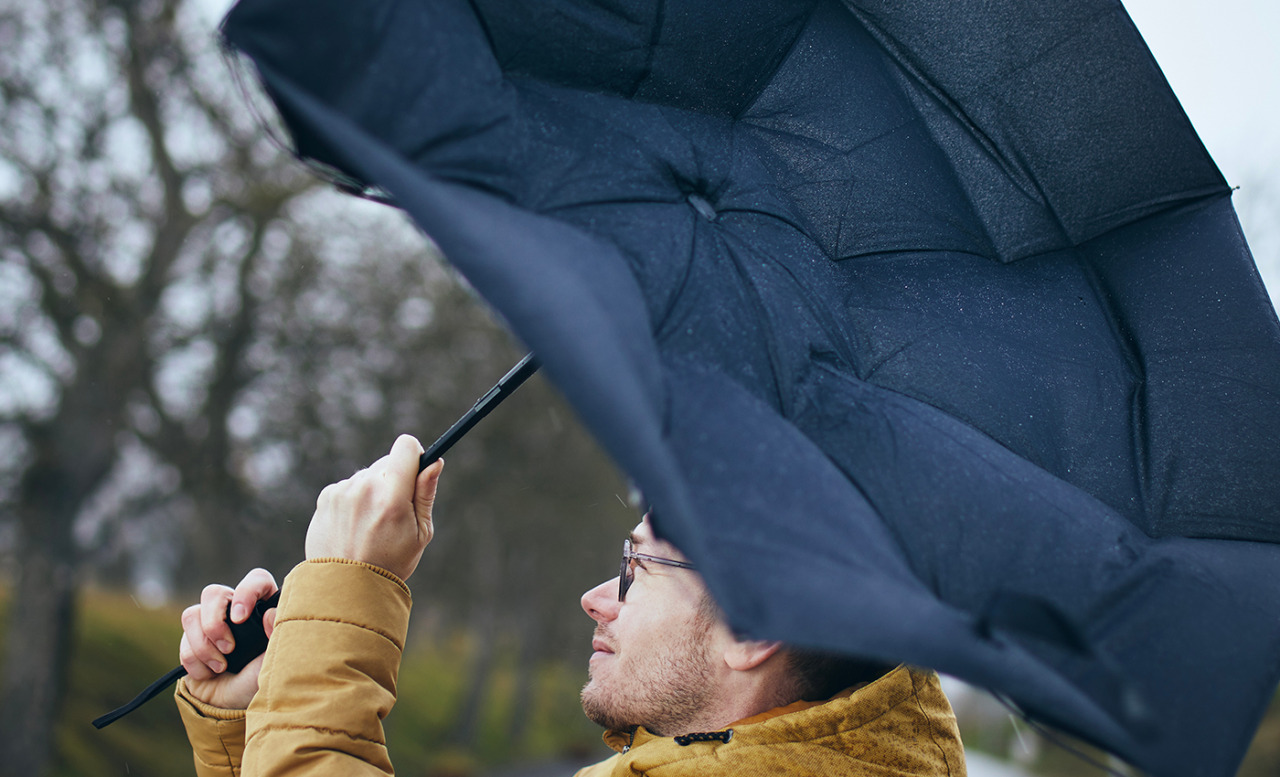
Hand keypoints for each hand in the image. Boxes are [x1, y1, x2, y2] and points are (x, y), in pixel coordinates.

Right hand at [178, 568, 277, 709]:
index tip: (241, 617)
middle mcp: (235, 610)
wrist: (234, 707)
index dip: (246, 592)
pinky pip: (183, 643)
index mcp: (263, 607)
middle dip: (214, 623)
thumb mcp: (275, 661)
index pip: (256, 580)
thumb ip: (276, 635)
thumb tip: (270, 613)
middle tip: (229, 648)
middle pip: (213, 593)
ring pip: (191, 615)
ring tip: (222, 667)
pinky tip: (211, 673)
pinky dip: (196, 663)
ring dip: (204, 647)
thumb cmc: (260, 680)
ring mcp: (210, 624)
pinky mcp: (191, 640)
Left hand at [304, 434, 443, 581]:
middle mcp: (365, 488)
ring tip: (370, 525)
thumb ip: (426, 493)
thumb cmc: (390, 562)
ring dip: (372, 491)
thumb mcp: (420, 533)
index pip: (405, 447)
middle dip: (394, 480)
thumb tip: (434, 461)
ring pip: (367, 476)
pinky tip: (354, 525)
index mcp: (392, 497)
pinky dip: (353, 500)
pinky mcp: (326, 497)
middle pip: (387, 462)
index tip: (415, 469)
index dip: (414, 455)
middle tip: (393, 512)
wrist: (345, 587)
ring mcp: (342, 491)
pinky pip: (348, 487)